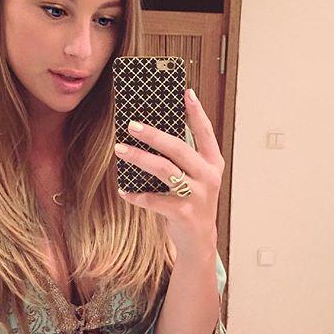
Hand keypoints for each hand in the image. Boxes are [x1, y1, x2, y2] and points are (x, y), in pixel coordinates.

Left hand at [113, 87, 224, 257]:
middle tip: (132, 125)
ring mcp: (197, 196)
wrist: (199, 240)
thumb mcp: (195, 177)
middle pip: (179, 149)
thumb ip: (182, 157)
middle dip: (154, 135)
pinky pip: (155, 200)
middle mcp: (208, 176)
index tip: (186, 92)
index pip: (205, 132)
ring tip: (120, 149)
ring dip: (140, 158)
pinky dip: (137, 195)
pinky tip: (124, 190)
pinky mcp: (184, 214)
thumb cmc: (192, 201)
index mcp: (213, 162)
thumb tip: (151, 131)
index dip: (196, 112)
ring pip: (165, 171)